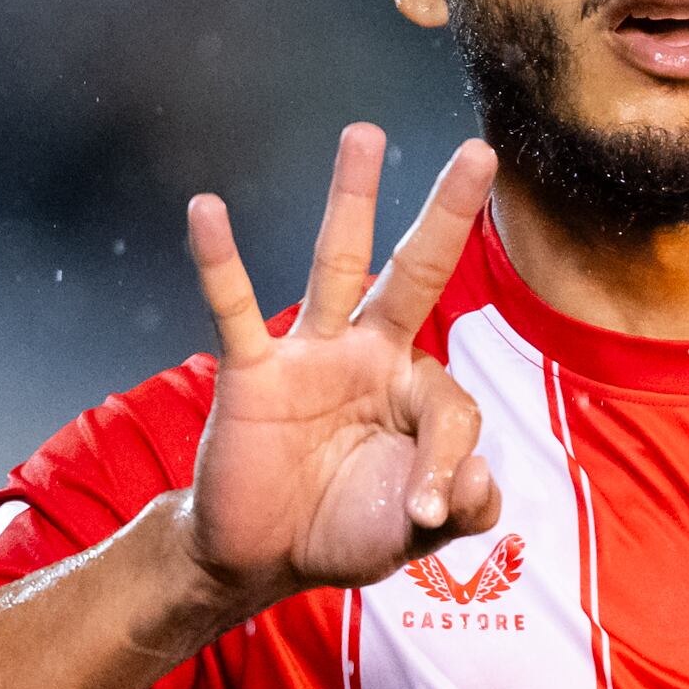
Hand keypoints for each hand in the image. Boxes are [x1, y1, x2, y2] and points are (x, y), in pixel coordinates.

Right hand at [181, 126, 501, 611]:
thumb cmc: (344, 530)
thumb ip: (462, 511)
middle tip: (479, 152)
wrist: (261, 555)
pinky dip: (219, 262)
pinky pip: (234, 308)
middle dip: (446, 215)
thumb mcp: (414, 532)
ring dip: (351, 201)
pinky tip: (207, 210)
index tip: (428, 512)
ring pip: (337, 264)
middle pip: (416, 273)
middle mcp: (368, 354)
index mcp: (414, 390)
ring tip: (364, 134)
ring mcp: (310, 354)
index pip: (453, 404)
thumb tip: (482, 481)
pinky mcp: (253, 372)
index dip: (448, 461)